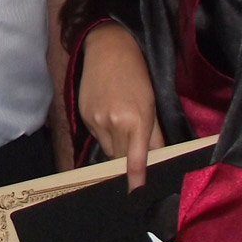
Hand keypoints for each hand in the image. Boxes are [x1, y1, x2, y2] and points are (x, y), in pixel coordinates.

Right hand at [78, 22, 163, 189]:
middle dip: (127, 159)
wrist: (108, 49)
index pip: (135, 159)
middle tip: (134, 149)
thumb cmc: (136, 74)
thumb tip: (157, 158)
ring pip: (107, 148)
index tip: (136, 192)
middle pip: (119, 158)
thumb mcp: (152, 102)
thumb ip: (154, 134)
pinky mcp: (83, 115)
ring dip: (115, 145)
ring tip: (120, 122)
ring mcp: (95, 120)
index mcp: (135, 120)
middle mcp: (113, 123)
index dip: (136, 178)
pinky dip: (104, 133)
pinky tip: (108, 113)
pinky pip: (96, 136)